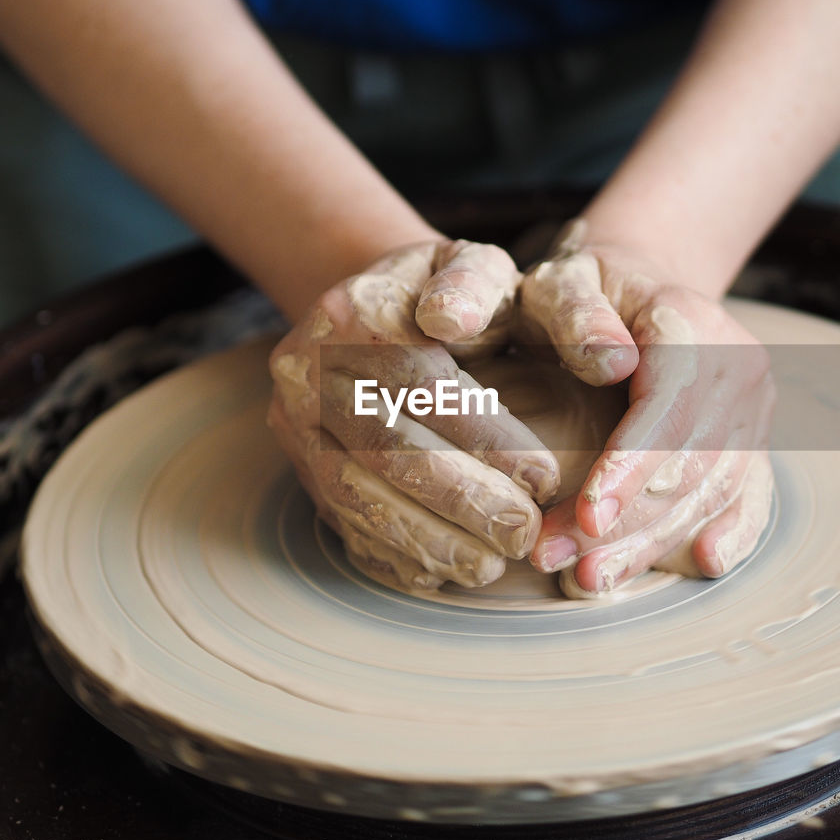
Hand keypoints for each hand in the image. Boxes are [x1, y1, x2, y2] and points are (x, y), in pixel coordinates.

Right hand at [268, 240, 560, 590]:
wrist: (370, 307)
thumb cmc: (444, 293)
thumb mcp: (469, 266)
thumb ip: (475, 285)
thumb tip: (453, 319)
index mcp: (355, 310)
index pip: (420, 382)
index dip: (485, 436)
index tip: (545, 476)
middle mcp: (308, 368)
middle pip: (382, 445)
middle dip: (459, 499)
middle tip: (521, 533)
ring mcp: (294, 422)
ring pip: (353, 494)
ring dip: (425, 539)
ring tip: (488, 566)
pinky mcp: (298, 467)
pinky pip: (338, 522)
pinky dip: (390, 554)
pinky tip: (440, 572)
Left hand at [519, 220, 775, 593]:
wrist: (643, 280)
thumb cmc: (588, 285)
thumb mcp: (565, 278)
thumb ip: (576, 311)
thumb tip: (614, 362)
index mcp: (691, 322)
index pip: (669, 404)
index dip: (630, 465)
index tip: (586, 517)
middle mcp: (737, 365)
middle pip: (690, 459)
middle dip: (623, 520)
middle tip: (553, 558)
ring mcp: (754, 404)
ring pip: (713, 488)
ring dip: (652, 542)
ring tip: (587, 580)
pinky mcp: (754, 436)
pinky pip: (750, 493)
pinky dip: (729, 533)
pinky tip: (703, 564)